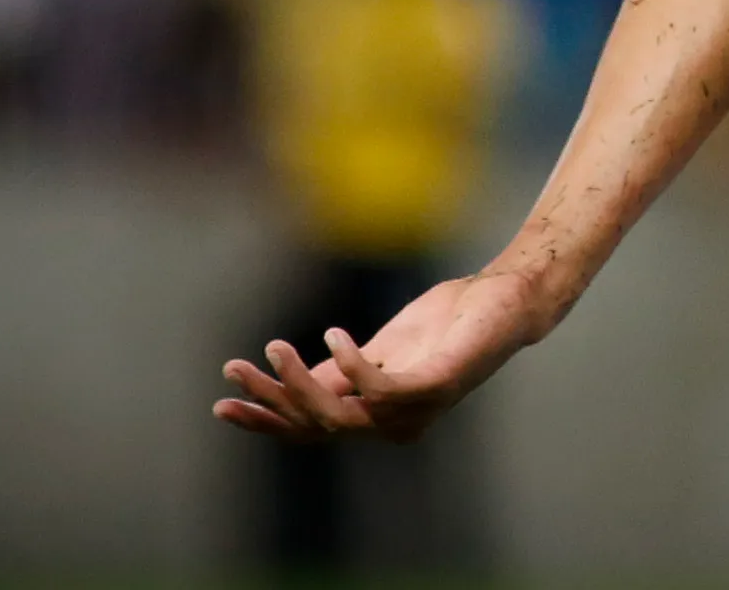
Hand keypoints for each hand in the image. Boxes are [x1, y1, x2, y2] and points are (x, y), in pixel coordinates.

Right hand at [214, 269, 545, 443]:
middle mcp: (394, 423)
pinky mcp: (437, 384)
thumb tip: (295, 381)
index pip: (311, 429)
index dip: (266, 420)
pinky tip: (332, 336)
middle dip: (271, 402)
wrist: (506, 299)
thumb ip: (343, 369)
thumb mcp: (383, 345)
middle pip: (316, 427)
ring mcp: (416, 409)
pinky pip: (382, 390)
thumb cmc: (448, 323)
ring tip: (275, 347)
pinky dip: (351, 366)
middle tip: (237, 369)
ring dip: (299, 383)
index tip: (222, 405)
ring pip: (340, 415)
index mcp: (377, 414)